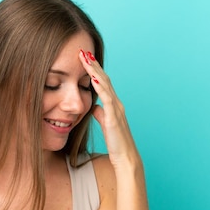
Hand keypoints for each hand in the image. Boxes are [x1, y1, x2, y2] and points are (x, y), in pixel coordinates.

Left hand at [79, 50, 140, 169]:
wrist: (126, 158)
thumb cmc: (117, 144)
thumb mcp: (106, 126)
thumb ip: (100, 115)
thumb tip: (94, 107)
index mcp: (113, 105)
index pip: (102, 83)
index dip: (93, 70)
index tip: (83, 59)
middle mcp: (116, 103)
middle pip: (104, 79)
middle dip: (93, 64)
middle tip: (82, 51)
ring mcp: (116, 109)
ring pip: (105, 84)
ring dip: (95, 70)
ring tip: (85, 58)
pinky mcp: (114, 118)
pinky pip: (106, 99)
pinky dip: (100, 87)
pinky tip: (92, 78)